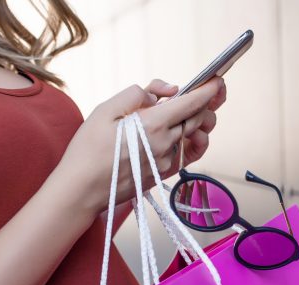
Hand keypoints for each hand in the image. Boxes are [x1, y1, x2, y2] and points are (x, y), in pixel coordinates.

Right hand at [52, 77, 226, 215]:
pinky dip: (188, 140)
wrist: (82, 189)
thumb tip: (164, 91)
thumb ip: (137, 94)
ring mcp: (166, 160)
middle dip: (205, 103)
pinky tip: (184, 134)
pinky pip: (185, 153)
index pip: (191, 103)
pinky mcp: (163, 173)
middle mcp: (165, 143)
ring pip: (191, 135)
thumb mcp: (106, 109)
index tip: (217, 81)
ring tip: (189, 111)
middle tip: (208, 91)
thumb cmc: (88, 150)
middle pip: (197, 118)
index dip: (207, 90)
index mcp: (153, 124)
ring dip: (195, 121)